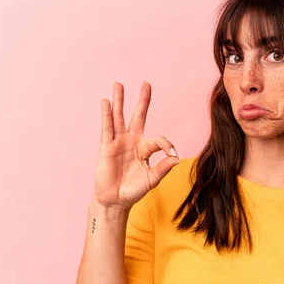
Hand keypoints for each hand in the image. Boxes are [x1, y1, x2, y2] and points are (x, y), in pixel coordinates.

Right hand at [93, 81, 179, 209]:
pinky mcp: (107, 147)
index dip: (167, 145)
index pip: (159, 140)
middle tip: (146, 83)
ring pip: (120, 117)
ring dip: (120, 100)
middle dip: (142, 100)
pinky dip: (107, 114)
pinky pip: (107, 128)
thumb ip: (163, 168)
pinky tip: (106, 102)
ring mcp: (119, 142)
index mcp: (145, 149)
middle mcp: (133, 142)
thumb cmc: (134, 190)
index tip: (173, 154)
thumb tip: (177, 158)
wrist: (115, 200)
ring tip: (119, 84)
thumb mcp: (152, 179)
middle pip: (138, 116)